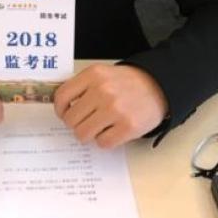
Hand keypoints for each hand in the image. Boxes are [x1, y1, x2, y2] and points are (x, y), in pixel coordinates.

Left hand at [53, 63, 167, 148]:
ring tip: (98, 127)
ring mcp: (115, 109)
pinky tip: (112, 130)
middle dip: (75, 124)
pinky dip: (104, 140)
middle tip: (85, 121)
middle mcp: (102, 90)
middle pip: (71, 119)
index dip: (60, 109)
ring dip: (88, 134)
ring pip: (83, 134)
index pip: (62, 96)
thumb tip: (61, 106)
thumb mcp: (102, 74)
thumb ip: (82, 86)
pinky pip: (102, 143)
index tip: (64, 113)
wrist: (157, 86)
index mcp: (93, 75)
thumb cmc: (125, 82)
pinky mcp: (128, 126)